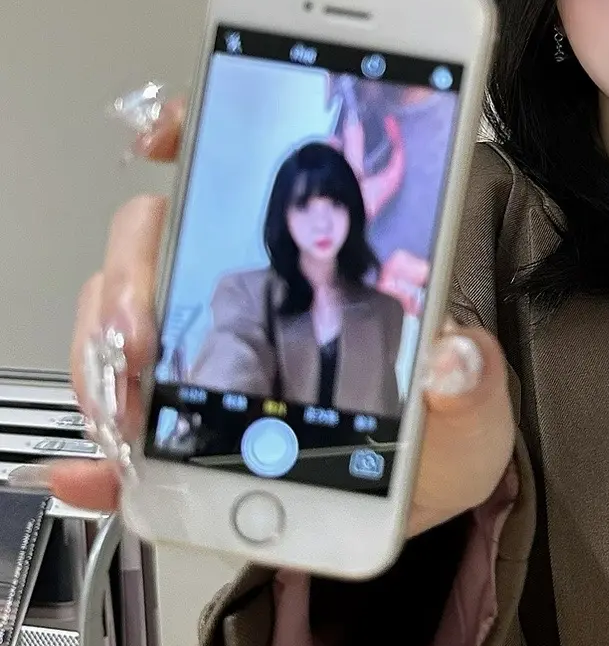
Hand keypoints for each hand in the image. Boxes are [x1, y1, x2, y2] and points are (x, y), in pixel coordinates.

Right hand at [46, 97, 513, 541]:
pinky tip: (97, 476)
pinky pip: (120, 438)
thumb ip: (469, 379)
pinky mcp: (180, 436)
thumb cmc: (442, 438)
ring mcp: (200, 362)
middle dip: (130, 276)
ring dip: (103, 358)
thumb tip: (451, 361)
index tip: (166, 136)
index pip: (235, 172)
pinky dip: (101, 458)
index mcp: (310, 270)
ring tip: (131, 409)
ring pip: (116, 325)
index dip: (189, 132)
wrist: (423, 514)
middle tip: (143, 333)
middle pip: (151, 244)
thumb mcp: (474, 403)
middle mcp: (244, 301)